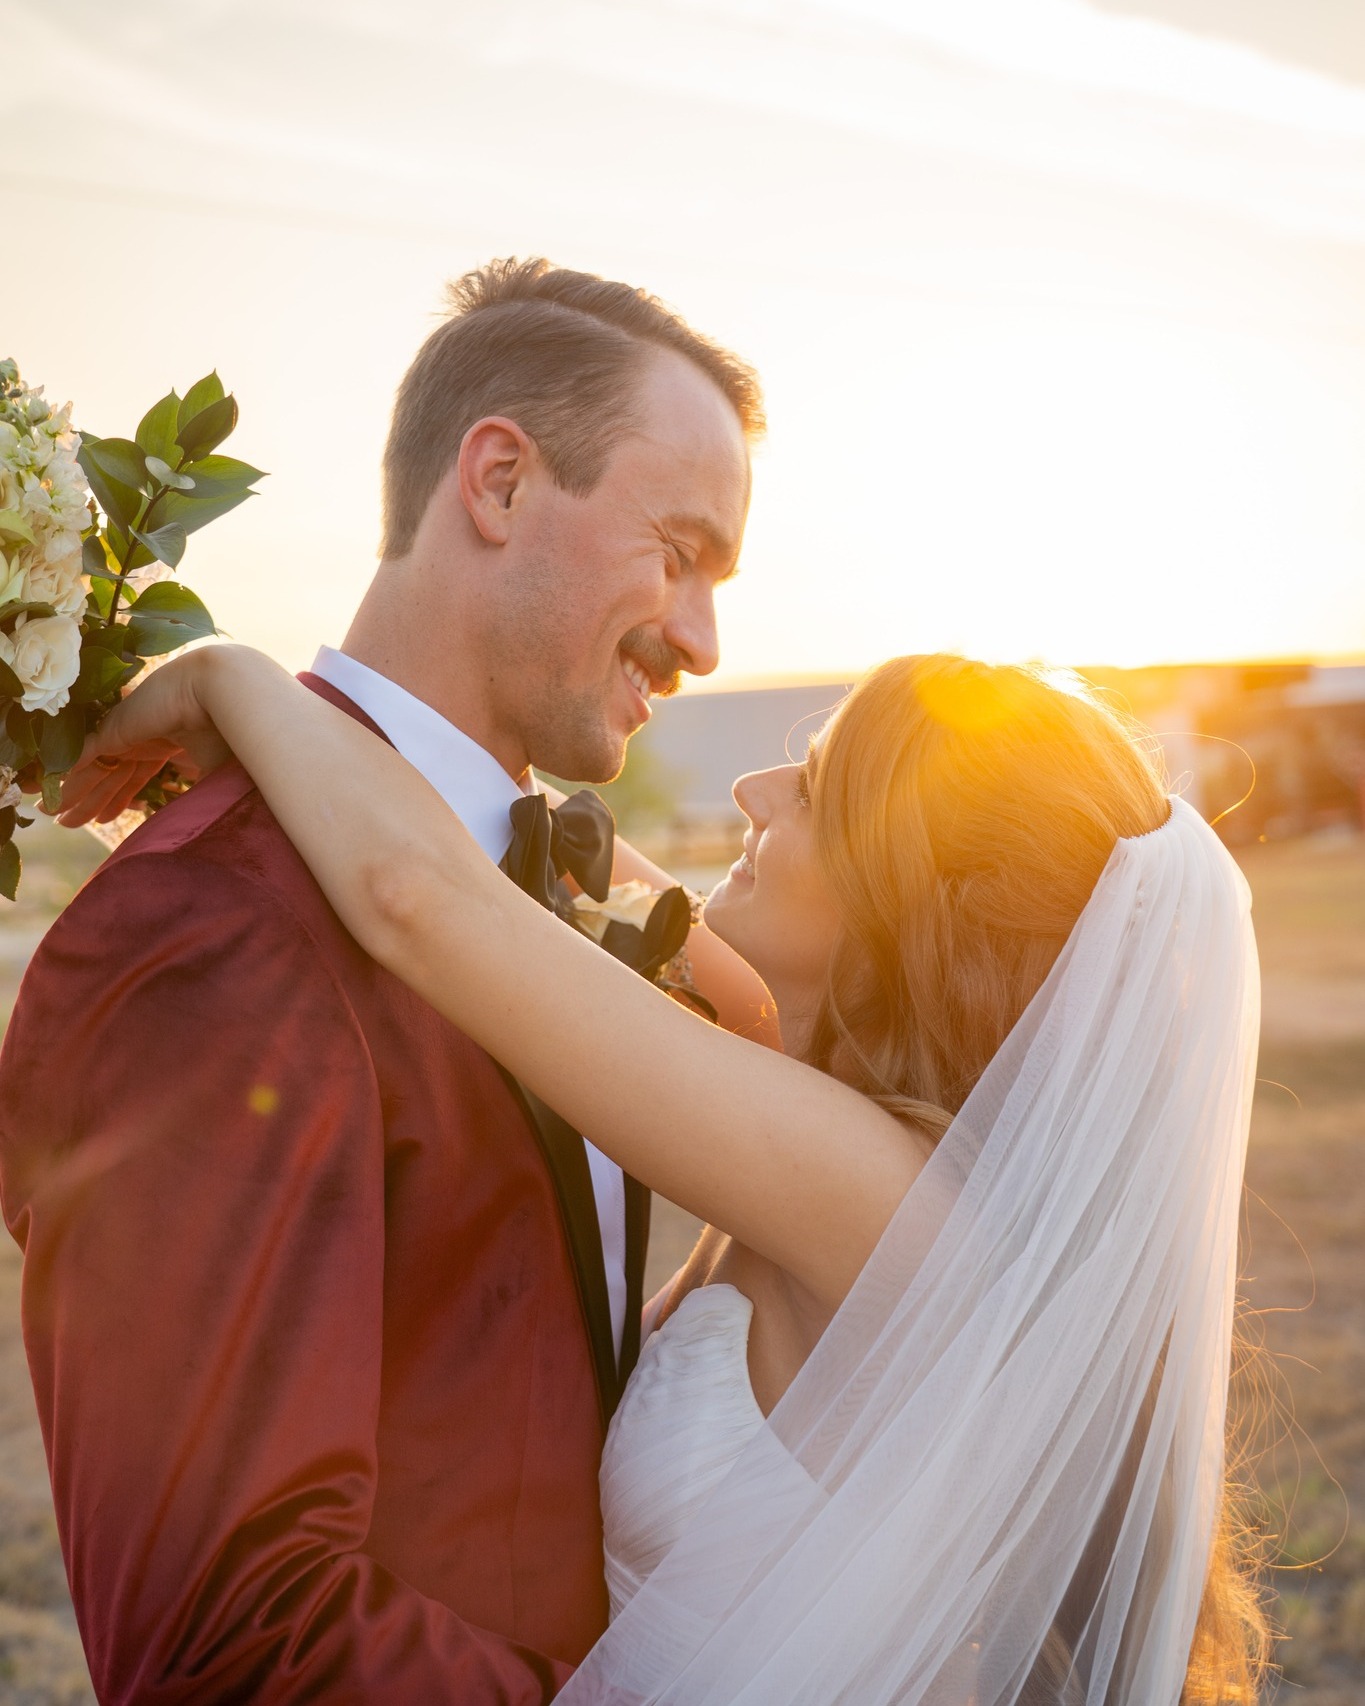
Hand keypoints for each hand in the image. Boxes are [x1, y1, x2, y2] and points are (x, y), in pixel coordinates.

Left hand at [59, 649, 232, 825]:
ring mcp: (124, 730)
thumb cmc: (231, 728)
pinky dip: (66, 776)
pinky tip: (52, 793)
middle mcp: (139, 736)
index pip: (132, 776)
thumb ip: (201, 793)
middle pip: (106, 774)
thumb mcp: (214, 769)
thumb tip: (203, 821)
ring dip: (71, 795)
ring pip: (90, 769)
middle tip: (66, 822)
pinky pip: (83, 758)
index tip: (103, 820)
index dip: (118, 799)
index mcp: (162, 742)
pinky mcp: (113, 730)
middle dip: (87, 800)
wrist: (223, 694)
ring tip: (53, 816)